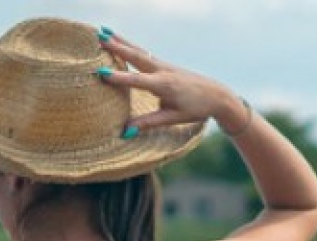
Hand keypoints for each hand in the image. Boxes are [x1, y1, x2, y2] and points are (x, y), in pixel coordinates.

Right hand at [99, 31, 245, 134]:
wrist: (217, 95)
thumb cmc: (196, 108)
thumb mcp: (172, 119)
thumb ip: (148, 123)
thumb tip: (125, 131)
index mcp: (164, 85)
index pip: (137, 80)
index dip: (118, 78)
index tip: (101, 73)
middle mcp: (163, 70)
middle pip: (136, 56)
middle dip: (117, 47)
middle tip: (99, 37)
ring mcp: (164, 65)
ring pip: (139, 51)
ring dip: (121, 41)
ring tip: (105, 32)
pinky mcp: (165, 65)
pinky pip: (144, 54)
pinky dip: (131, 47)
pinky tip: (122, 42)